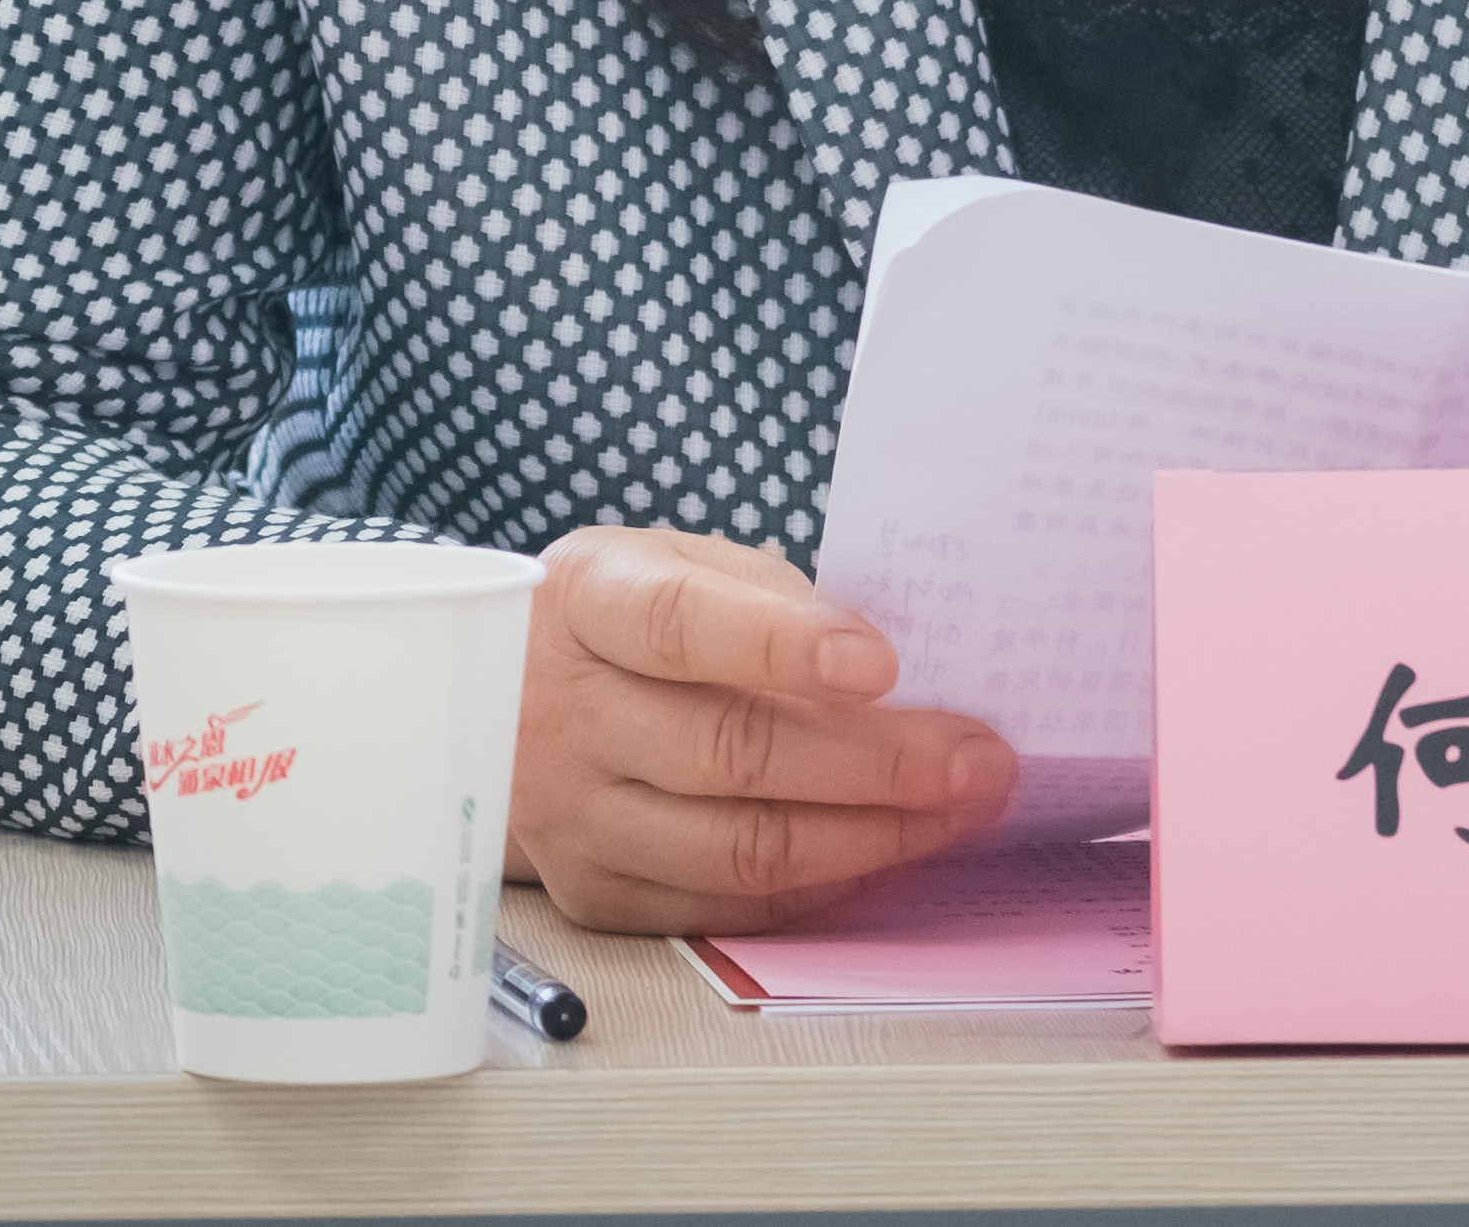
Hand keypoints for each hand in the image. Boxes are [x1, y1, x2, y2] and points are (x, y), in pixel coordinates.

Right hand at [506, 524, 1017, 933]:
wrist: (491, 708)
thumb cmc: (618, 623)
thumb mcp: (670, 563)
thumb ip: (762, 597)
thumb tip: (888, 665)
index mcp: (587, 602)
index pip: (681, 624)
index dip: (783, 644)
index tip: (882, 663)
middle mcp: (568, 714)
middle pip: (730, 751)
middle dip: (876, 762)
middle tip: (977, 760)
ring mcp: (574, 816)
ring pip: (737, 847)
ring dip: (869, 836)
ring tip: (957, 811)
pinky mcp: (595, 891)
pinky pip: (724, 905)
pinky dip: (819, 885)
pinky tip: (886, 853)